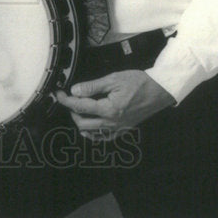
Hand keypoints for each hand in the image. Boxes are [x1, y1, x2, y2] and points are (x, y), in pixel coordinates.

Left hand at [53, 70, 174, 140]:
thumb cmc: (138, 83)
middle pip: (82, 123)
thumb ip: (92, 86)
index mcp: (109, 110)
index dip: (66, 100)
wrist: (159, 91)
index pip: (80, 107)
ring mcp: (118, 129)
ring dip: (81, 122)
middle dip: (71, 111)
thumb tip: (75, 91)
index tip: (58, 94)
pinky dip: (93, 133)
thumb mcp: (113, 79)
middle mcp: (112, 123)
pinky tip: (89, 125)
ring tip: (78, 110)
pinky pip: (103, 137)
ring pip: (91, 133)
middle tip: (68, 100)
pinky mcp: (123, 130)